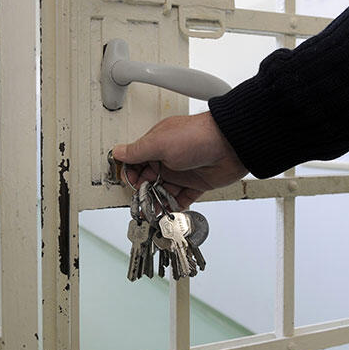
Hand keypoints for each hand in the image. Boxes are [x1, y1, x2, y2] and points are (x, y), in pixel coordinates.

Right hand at [112, 111, 246, 208]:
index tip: (128, 186)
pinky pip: (181, 198)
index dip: (130, 174)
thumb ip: (137, 151)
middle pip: (148, 179)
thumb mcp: (159, 142)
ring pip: (163, 191)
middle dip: (142, 192)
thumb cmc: (197, 136)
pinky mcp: (197, 184)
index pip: (136, 161)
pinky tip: (168, 213)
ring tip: (152, 212)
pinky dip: (174, 207)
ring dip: (157, 202)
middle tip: (140, 203)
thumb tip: (117, 152)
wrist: (231, 144)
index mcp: (157, 144)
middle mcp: (168, 158)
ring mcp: (182, 172)